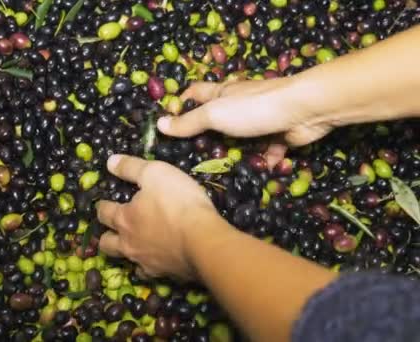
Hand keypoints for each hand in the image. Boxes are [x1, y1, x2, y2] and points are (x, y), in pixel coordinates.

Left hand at [97, 154, 225, 280]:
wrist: (204, 240)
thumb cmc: (178, 202)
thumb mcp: (154, 173)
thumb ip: (131, 167)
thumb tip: (109, 162)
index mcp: (124, 219)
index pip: (103, 213)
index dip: (102, 207)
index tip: (105, 203)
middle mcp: (129, 243)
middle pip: (106, 244)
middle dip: (105, 236)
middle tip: (113, 229)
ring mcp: (146, 262)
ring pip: (128, 262)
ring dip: (126, 254)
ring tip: (134, 247)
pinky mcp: (165, 275)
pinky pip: (151, 273)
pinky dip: (151, 266)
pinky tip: (158, 260)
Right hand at [157, 78, 332, 166]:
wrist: (305, 111)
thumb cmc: (253, 108)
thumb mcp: (214, 115)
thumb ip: (189, 122)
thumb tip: (159, 124)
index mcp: (222, 94)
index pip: (194, 94)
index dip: (180, 105)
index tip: (168, 126)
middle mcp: (239, 105)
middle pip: (216, 119)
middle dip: (206, 136)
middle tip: (190, 158)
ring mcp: (259, 120)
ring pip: (240, 138)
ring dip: (233, 153)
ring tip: (220, 174)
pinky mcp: (278, 135)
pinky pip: (266, 151)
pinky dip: (262, 161)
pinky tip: (255, 174)